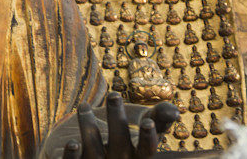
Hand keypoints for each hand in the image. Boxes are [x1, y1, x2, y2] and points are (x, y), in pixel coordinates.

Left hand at [62, 92, 179, 158]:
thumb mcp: (143, 125)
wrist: (88, 148)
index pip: (146, 150)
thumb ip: (159, 117)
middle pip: (119, 144)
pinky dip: (72, 155)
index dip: (148, 139)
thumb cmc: (122, 134)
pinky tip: (73, 143)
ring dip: (89, 127)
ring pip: (94, 150)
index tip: (148, 123)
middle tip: (114, 94)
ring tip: (83, 105)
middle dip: (117, 119)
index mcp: (137, 155)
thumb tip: (175, 111)